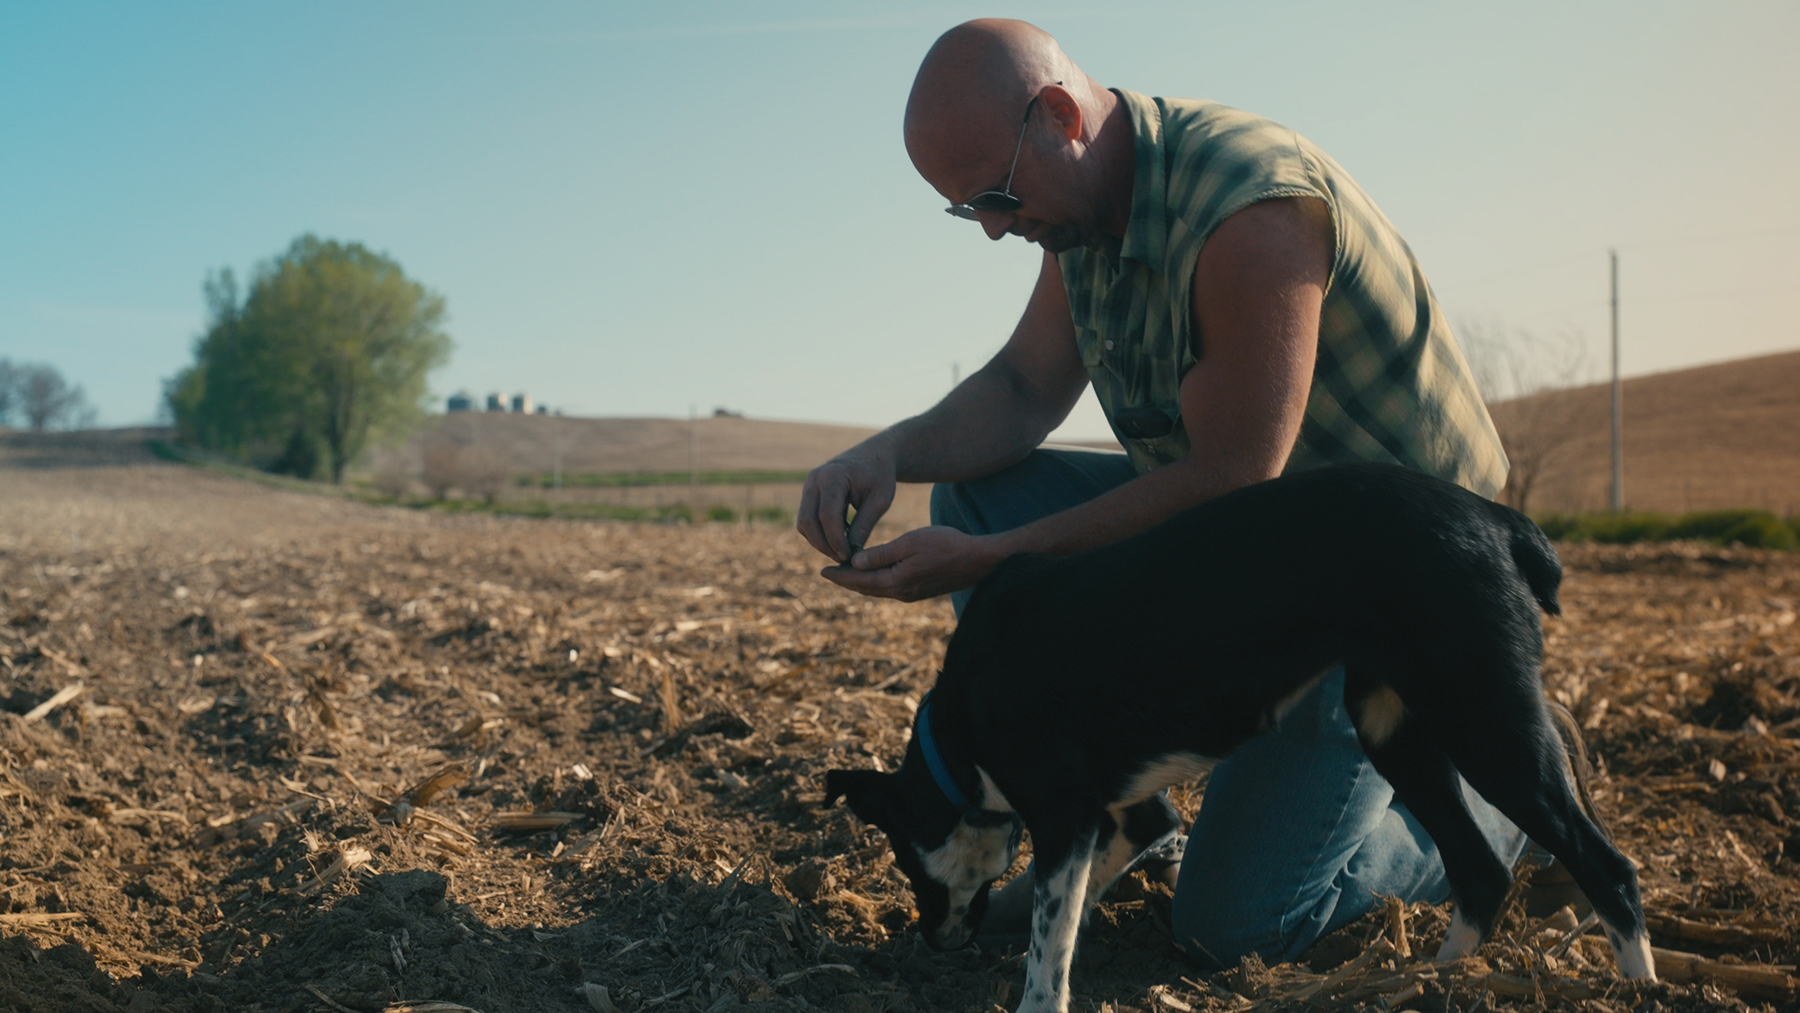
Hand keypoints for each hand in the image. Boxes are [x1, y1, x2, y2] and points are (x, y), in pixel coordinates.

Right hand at [797, 444, 896, 562]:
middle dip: (824, 545)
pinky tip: (838, 540)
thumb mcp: (879, 502)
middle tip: (843, 559)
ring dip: (819, 541)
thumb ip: (863, 526)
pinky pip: (806, 519)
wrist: (874, 455)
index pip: (827, 516)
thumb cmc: (880, 476)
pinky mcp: (809, 493)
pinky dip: (818, 533)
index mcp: (833, 476)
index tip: (849, 556)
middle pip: (808, 521)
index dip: (836, 540)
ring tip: (842, 551)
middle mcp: (815, 479)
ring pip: (803, 523)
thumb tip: (852, 555)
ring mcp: (808, 485)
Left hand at [820, 526, 1004, 601]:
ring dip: (861, 583)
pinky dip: (876, 582)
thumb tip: (855, 562)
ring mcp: (912, 594)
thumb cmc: (946, 545)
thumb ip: (881, 554)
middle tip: (828, 574)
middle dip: (846, 581)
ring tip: (846, 575)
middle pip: (866, 588)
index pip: (859, 580)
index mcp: (896, 581)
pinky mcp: (921, 591)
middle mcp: (901, 593)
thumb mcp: (910, 543)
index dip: (840, 575)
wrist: (979, 560)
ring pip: (878, 590)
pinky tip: (874, 576)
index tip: (822, 571)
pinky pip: (890, 589)